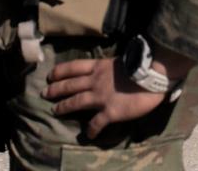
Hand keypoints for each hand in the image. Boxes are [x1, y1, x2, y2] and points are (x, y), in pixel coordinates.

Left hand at [45, 58, 170, 138]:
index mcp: (99, 66)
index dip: (60, 71)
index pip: (74, 67)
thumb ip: (110, 68)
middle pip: (70, 84)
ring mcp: (101, 96)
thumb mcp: (120, 61)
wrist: (152, 75)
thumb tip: (109, 71)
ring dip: (64, 106)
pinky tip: (88, 136)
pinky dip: (91, 130)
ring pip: (77, 101)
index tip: (50, 75)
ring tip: (55, 111)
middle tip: (45, 93)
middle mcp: (95, 81)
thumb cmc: (142, 65)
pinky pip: (97, 123)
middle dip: (56, 89)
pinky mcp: (110, 111)